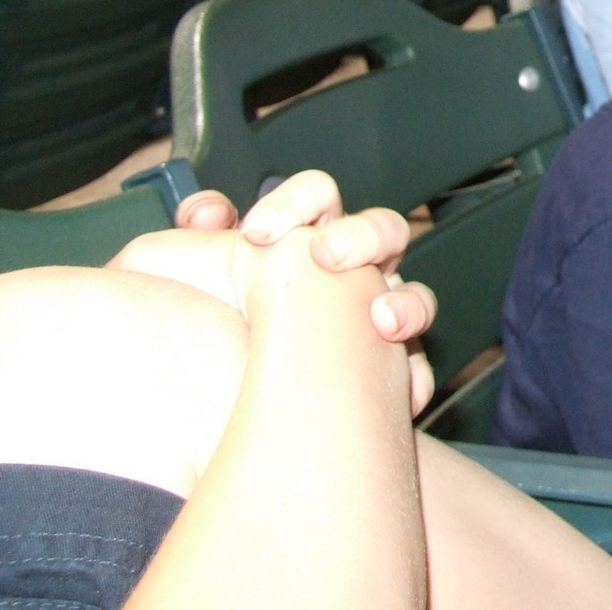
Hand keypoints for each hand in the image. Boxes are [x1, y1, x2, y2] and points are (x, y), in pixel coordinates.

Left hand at [168, 172, 437, 407]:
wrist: (238, 413)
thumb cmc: (218, 331)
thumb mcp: (193, 280)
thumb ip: (192, 242)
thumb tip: (205, 212)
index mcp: (307, 237)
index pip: (314, 198)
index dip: (292, 205)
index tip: (255, 232)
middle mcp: (353, 271)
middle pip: (382, 229)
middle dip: (360, 237)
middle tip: (324, 258)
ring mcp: (378, 316)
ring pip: (415, 296)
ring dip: (406, 304)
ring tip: (383, 322)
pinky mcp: (393, 369)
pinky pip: (419, 366)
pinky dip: (414, 376)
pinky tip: (399, 389)